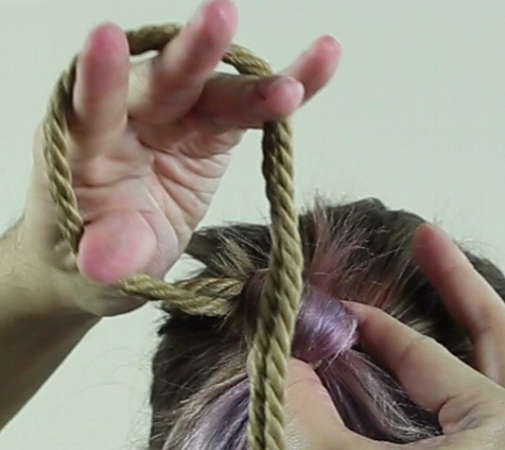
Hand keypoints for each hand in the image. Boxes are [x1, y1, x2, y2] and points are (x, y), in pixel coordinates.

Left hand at [20, 0, 340, 316]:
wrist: (112, 256)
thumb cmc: (86, 252)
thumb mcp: (90, 266)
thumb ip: (104, 255)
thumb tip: (107, 264)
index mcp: (80, 143)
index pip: (90, 105)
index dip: (102, 75)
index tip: (107, 39)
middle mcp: (128, 118)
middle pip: (161, 80)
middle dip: (192, 52)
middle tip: (220, 17)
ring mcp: (173, 121)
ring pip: (214, 90)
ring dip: (254, 83)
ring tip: (291, 86)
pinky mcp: (210, 133)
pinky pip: (250, 110)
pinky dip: (284, 92)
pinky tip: (319, 67)